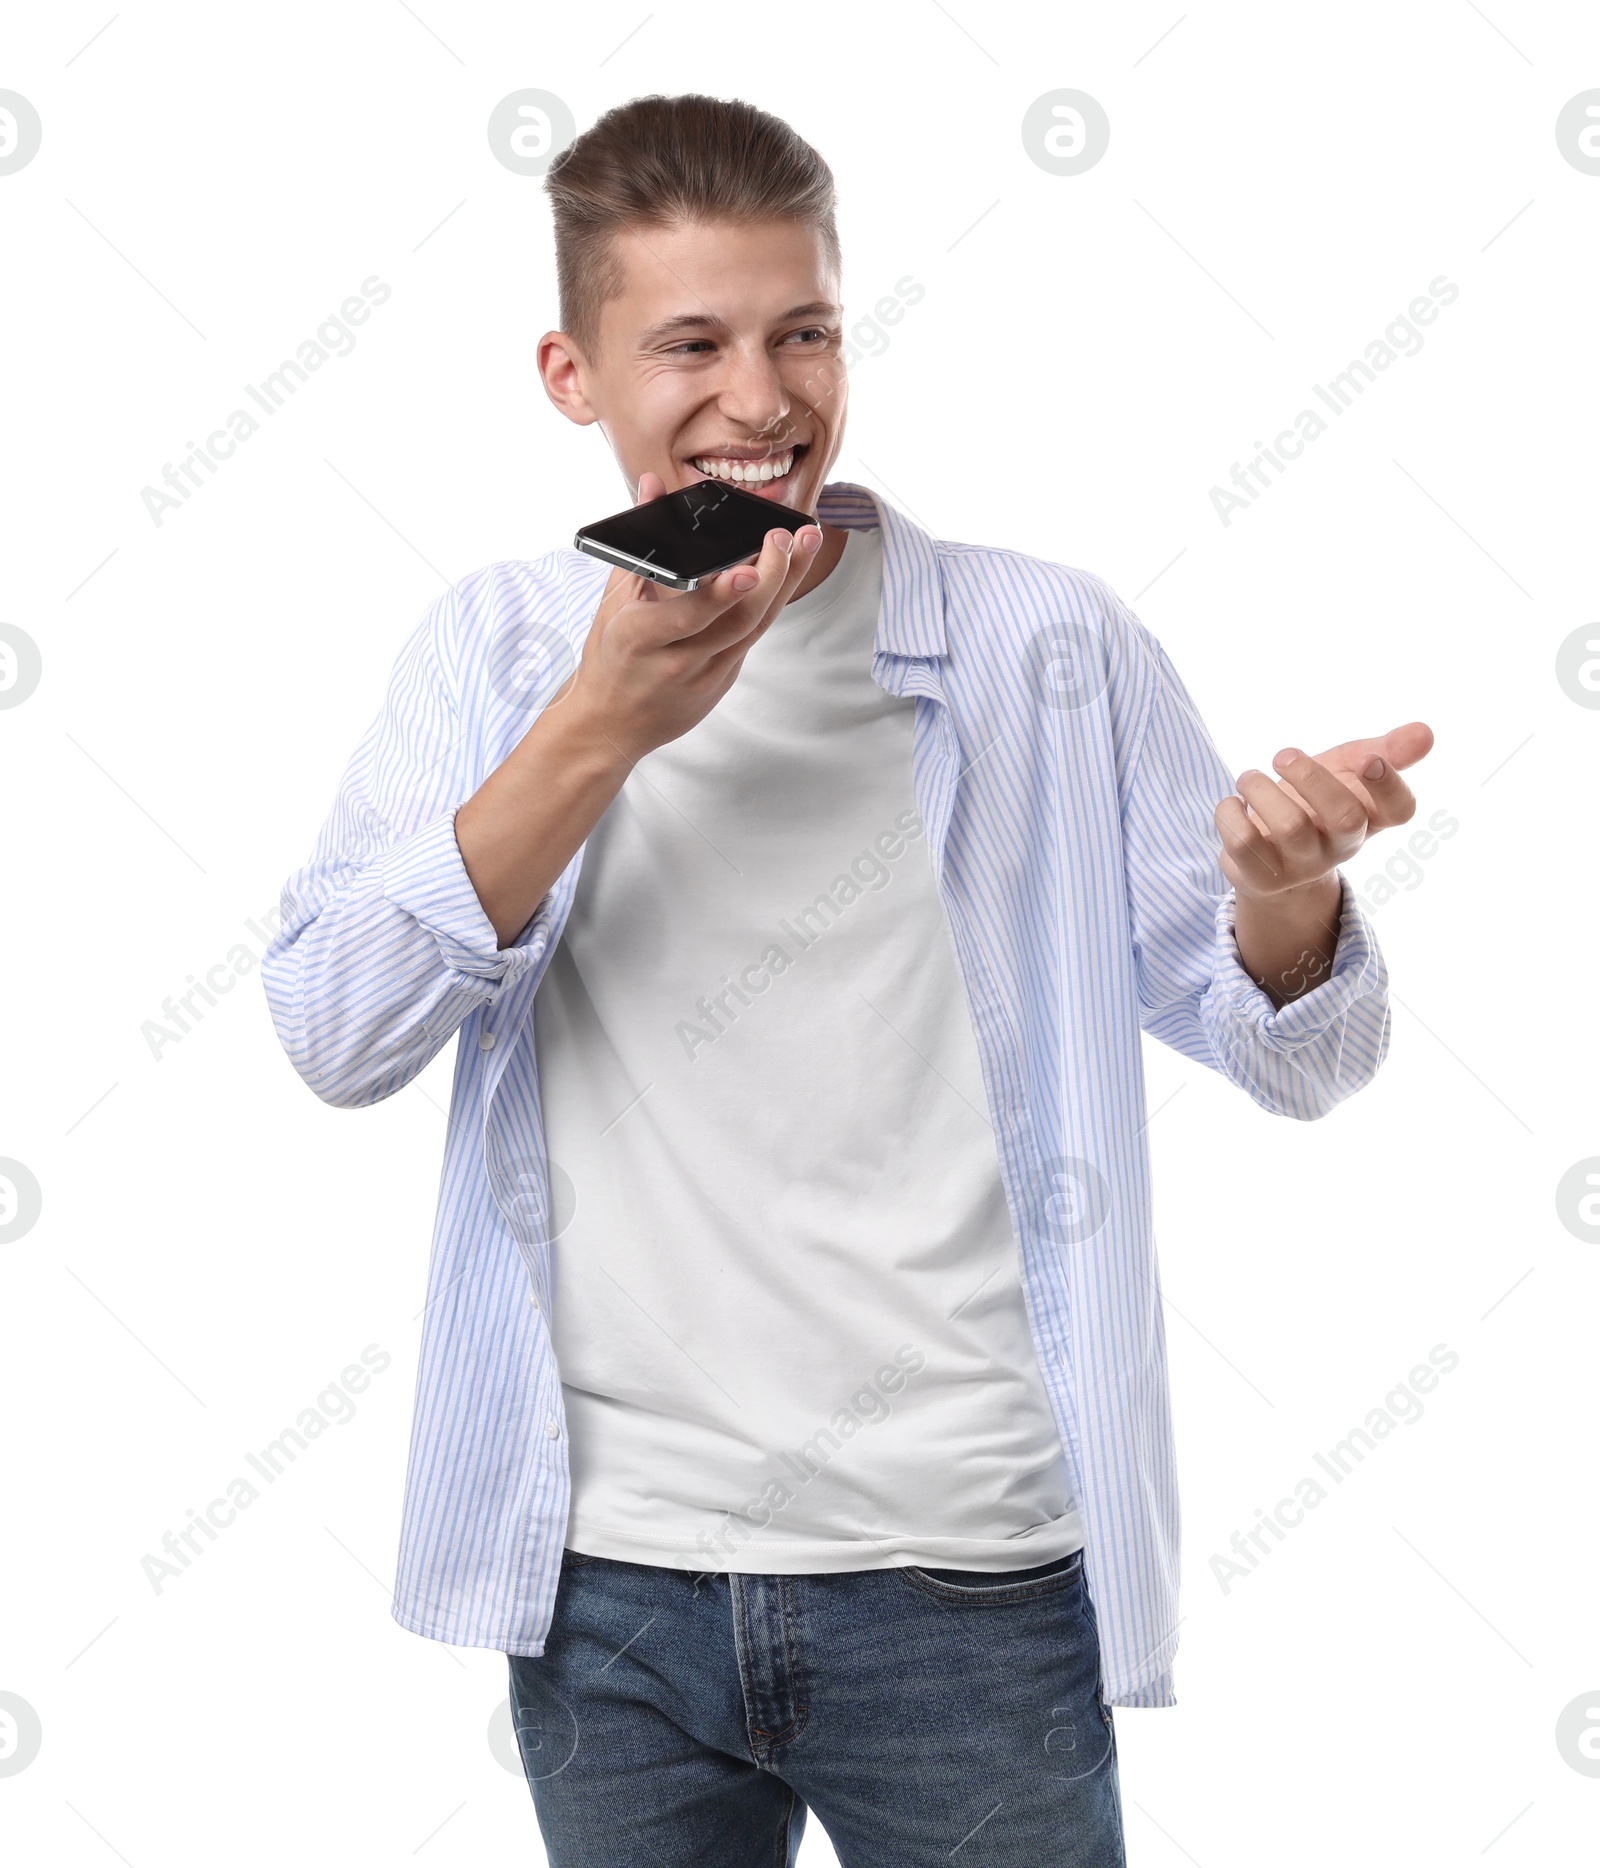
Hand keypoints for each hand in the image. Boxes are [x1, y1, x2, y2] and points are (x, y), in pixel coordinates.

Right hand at [557, 470, 822, 766]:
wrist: (610, 724)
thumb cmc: (610, 656)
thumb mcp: (614, 599)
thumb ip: (640, 540)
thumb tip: (652, 483)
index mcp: (638, 638)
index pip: (687, 617)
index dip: (719, 597)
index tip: (746, 570)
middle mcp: (675, 662)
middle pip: (737, 622)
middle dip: (771, 576)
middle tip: (790, 536)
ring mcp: (704, 677)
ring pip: (754, 629)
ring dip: (784, 584)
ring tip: (804, 543)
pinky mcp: (722, 683)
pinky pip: (752, 639)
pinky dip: (770, 603)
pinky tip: (787, 572)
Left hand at [1216, 720, 1434, 899]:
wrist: (1270, 858)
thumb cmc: (1316, 802)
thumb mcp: (1348, 771)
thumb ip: (1386, 751)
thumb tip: (1426, 732)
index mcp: (1370, 818)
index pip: (1400, 810)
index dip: (1390, 785)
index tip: (1370, 758)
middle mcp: (1341, 846)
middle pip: (1345, 817)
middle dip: (1313, 777)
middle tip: (1283, 755)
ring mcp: (1302, 865)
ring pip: (1289, 827)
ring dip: (1261, 789)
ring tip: (1249, 778)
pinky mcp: (1261, 877)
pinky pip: (1243, 844)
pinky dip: (1229, 813)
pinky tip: (1234, 804)